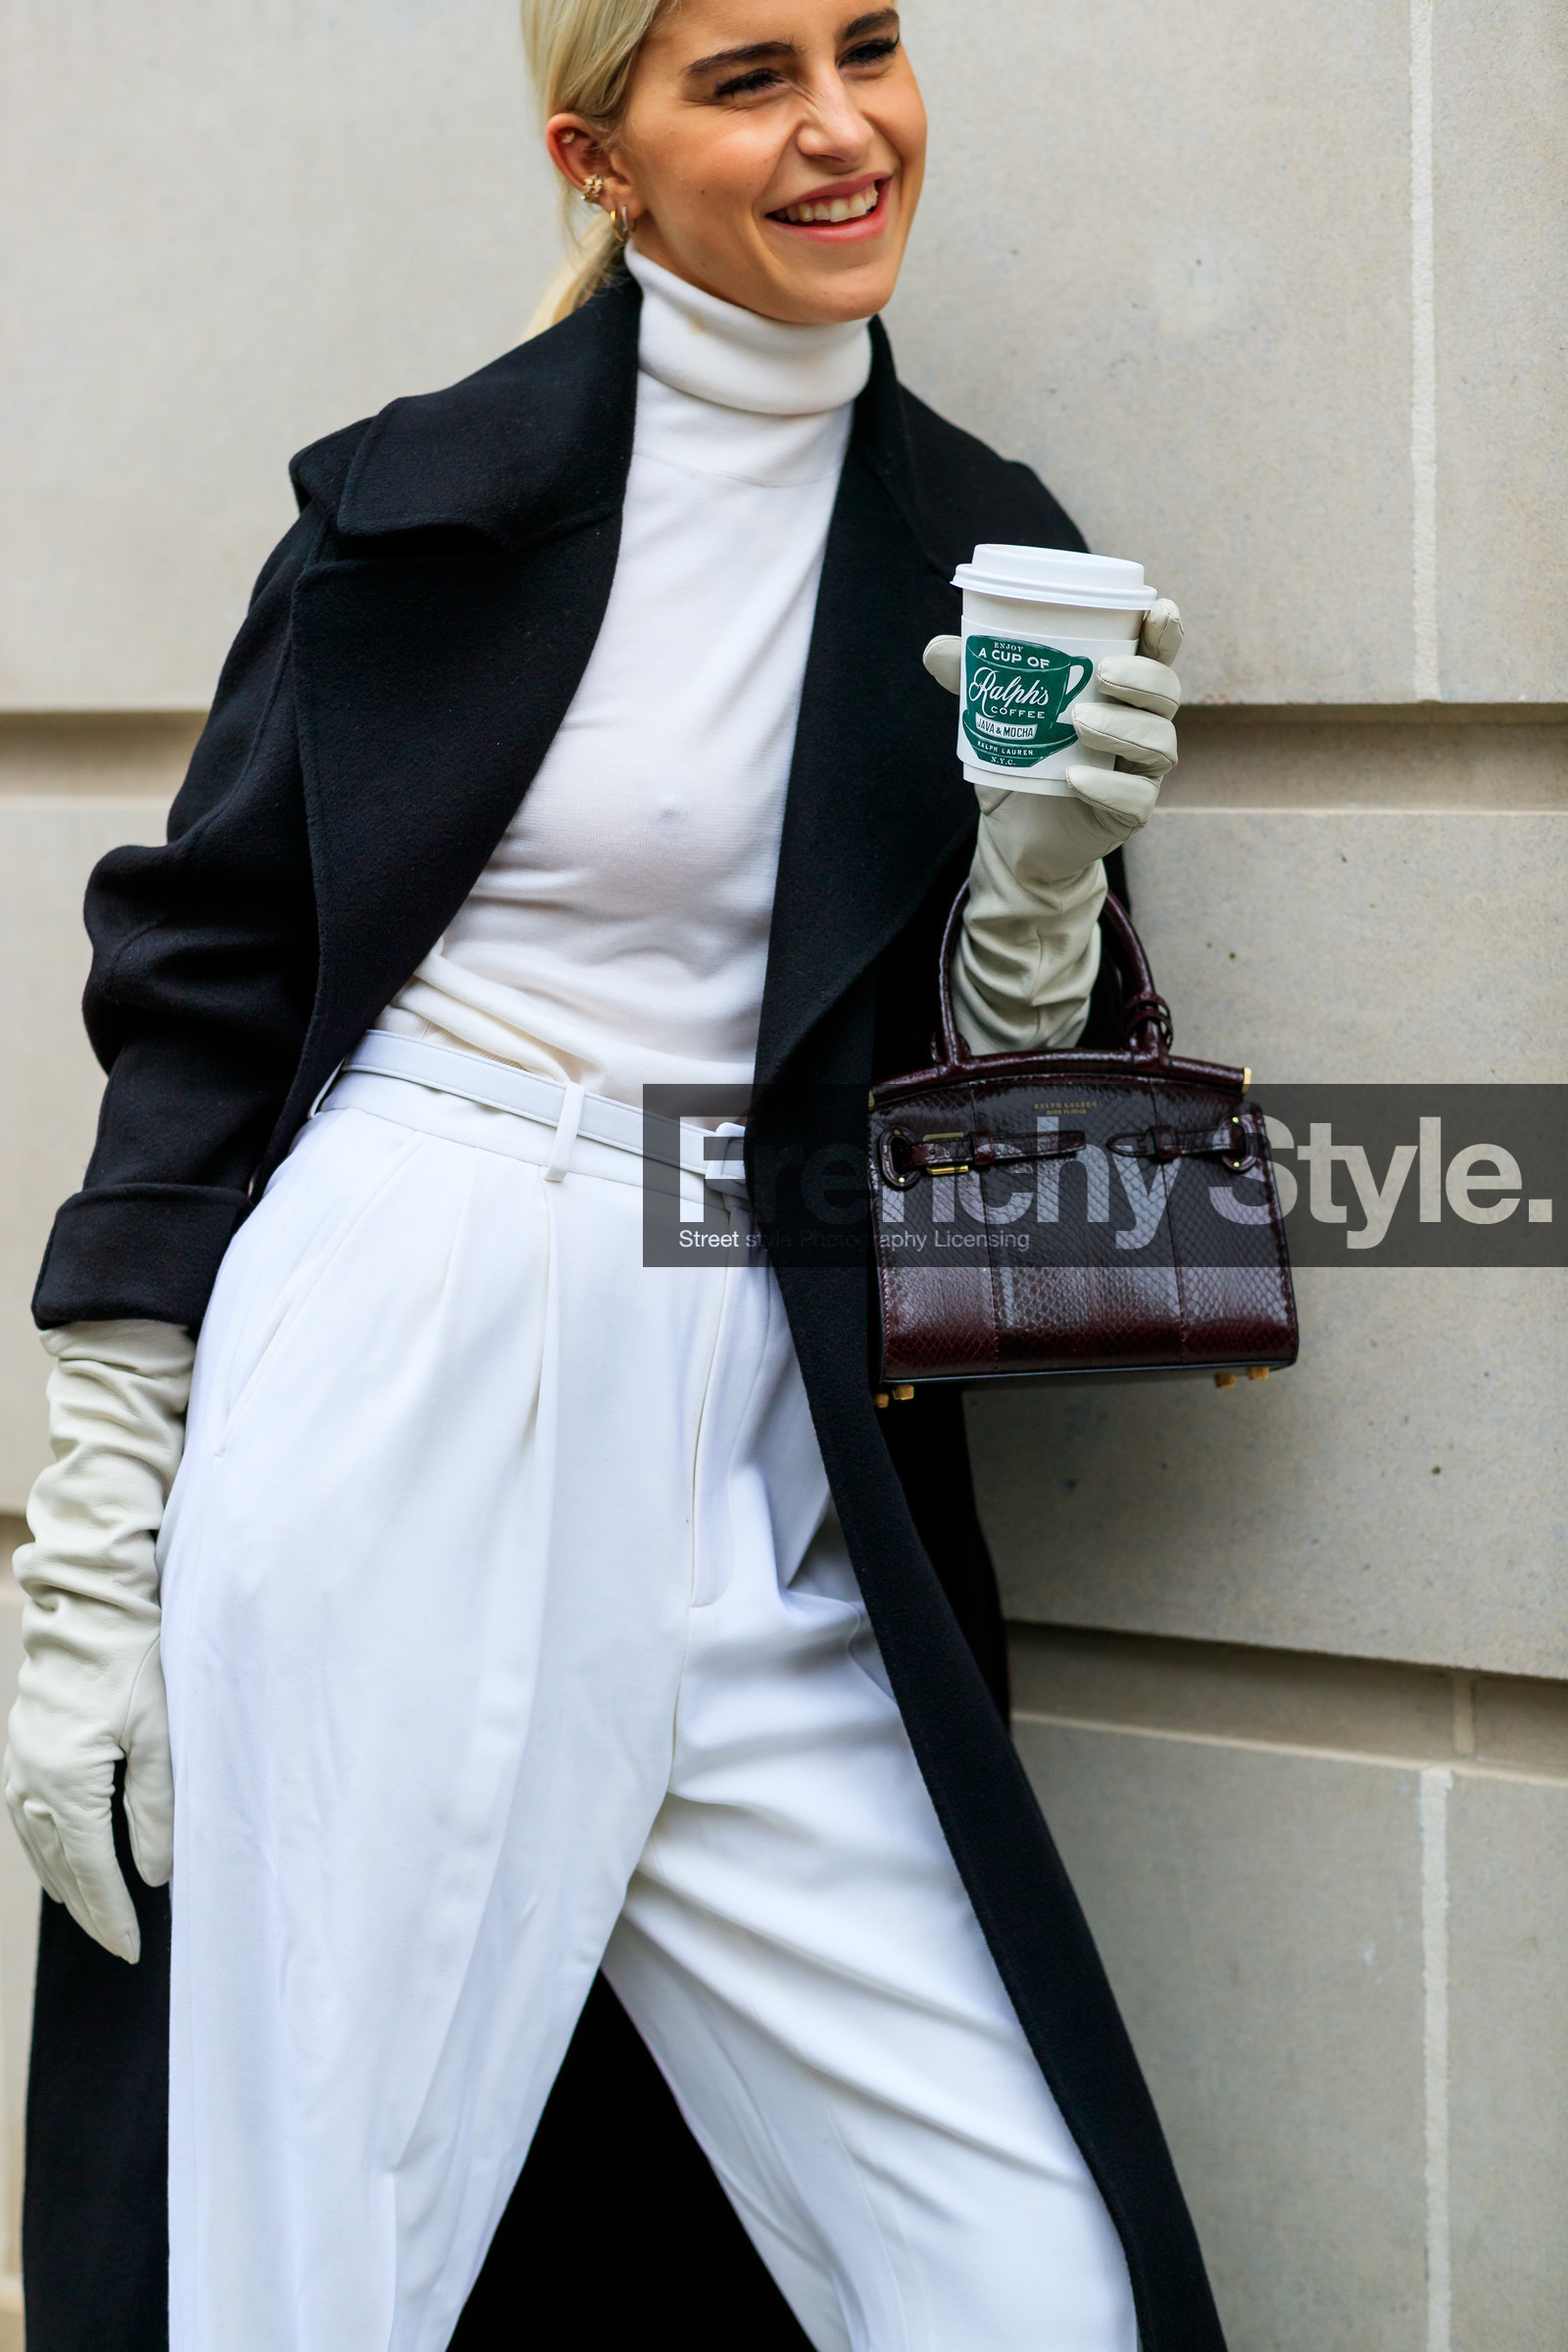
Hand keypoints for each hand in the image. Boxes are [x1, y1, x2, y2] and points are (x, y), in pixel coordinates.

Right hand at [4, 1322, 192, 1961]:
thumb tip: (157, 1873)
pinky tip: (68, 1858)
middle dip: (90, 1910)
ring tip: (96, 1915)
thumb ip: (159, 1808)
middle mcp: (32, 1781)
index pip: (91, 1872)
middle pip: (60, 1867)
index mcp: (67, 1784)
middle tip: (118, 1948)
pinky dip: (52, 1848)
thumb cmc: (135, 1658)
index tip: (133, 1951)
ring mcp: (20, 1764)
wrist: (91, 1600)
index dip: (113, 1915)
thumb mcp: (163, 1734)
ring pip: (41, 1846)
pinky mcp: (24, 1746)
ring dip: (67, 1884)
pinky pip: (33, 1818)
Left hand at [922, 596, 1183, 838]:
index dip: (1165, 631)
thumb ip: (973, 682)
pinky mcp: (1129, 813)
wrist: (1014, 837)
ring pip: (1158, 743)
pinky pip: (1135, 798)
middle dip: (1142, 677)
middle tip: (1100, 673)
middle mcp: (1139, 726)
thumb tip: (936, 650)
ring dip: (1122, 727)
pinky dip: (1107, 786)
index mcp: (1120, 692)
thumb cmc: (1021, 761)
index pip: (1156, 655)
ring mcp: (1139, 771)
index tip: (1158, 610)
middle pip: (1166, 692)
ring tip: (1077, 721)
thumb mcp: (995, 718)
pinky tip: (1074, 778)